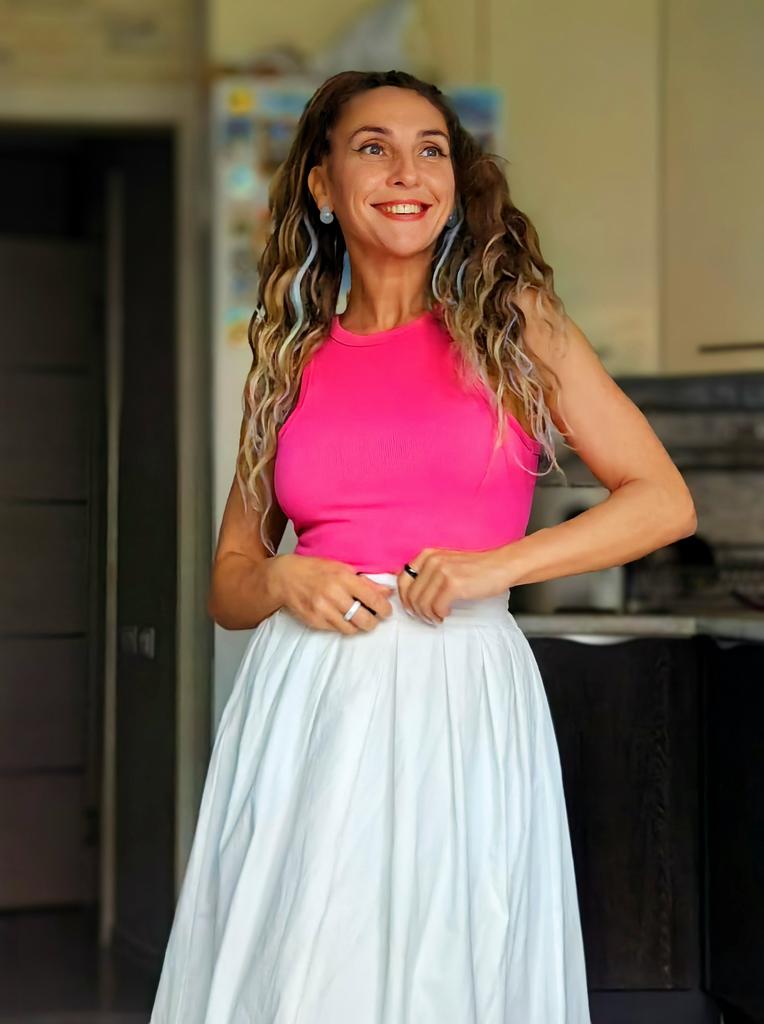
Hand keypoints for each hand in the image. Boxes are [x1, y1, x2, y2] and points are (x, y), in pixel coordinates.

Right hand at [273, 554, 394, 633]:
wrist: (285, 578)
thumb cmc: (315, 570)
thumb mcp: (341, 568)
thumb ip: (365, 582)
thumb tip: (387, 592)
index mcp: (343, 578)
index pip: (372, 598)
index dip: (384, 608)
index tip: (387, 611)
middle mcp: (333, 595)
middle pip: (364, 619)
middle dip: (373, 622)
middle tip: (374, 618)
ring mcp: (323, 610)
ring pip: (351, 629)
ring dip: (358, 626)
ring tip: (358, 619)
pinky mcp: (314, 621)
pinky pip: (336, 630)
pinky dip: (343, 626)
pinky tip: (341, 618)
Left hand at [396, 548, 510, 624]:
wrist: (501, 566)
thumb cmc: (476, 568)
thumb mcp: (446, 563)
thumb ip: (428, 573)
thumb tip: (410, 593)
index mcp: (427, 555)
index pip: (402, 580)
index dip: (404, 598)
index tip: (413, 608)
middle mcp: (432, 561)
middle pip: (410, 594)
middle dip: (416, 611)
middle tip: (426, 617)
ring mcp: (442, 572)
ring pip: (421, 603)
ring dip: (428, 615)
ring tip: (437, 617)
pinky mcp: (453, 584)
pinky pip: (436, 607)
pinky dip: (439, 615)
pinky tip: (447, 613)